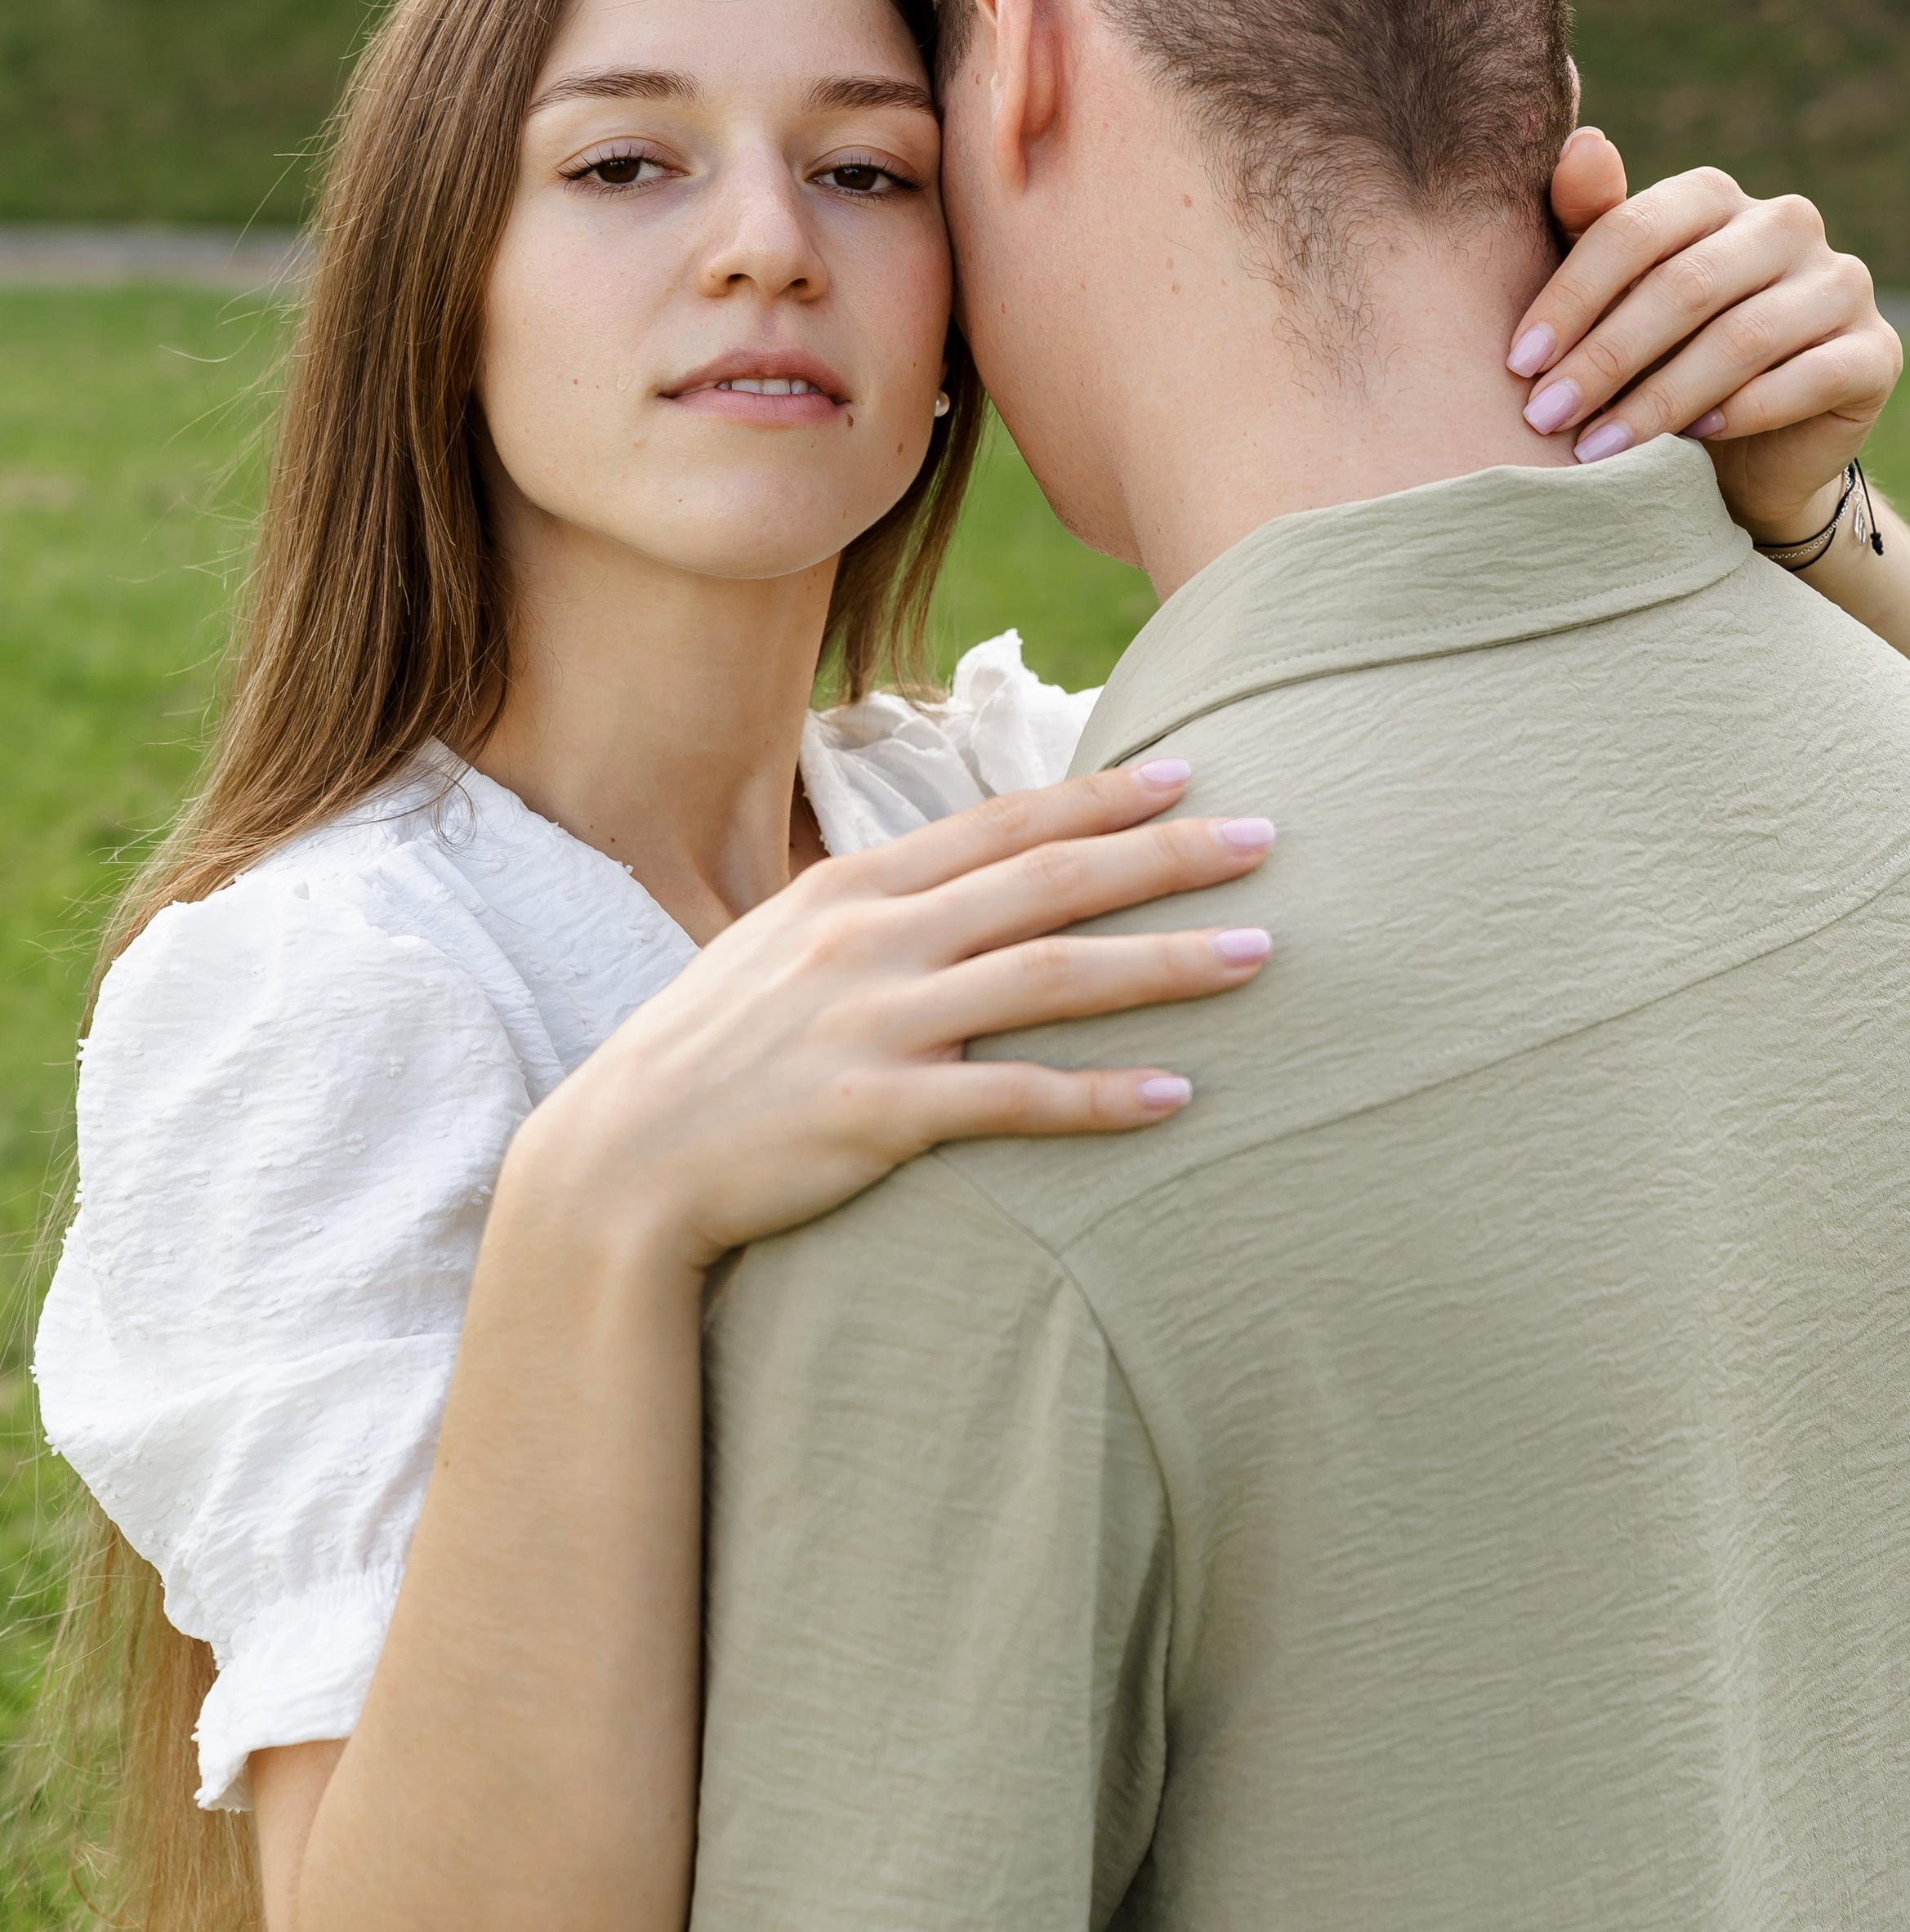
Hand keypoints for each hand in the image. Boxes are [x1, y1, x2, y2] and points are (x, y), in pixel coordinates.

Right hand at [507, 762, 1274, 1271]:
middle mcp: (871, 939)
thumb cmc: (711, 1057)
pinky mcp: (877, 1113)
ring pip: (1050, 976)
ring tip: (1257, 954)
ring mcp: (874, 1022)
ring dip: (1163, 963)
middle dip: (1166, 855)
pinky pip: (1012, 1100)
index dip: (1100, 795)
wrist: (619, 1159)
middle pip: (1048, 880)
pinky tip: (1176, 1097)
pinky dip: (1099, 1098)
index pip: (1001, 823)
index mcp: (852, 889)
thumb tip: (961, 889)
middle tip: (1268, 837)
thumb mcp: (779, 949)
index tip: (1189, 772)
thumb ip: (874, 913)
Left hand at [1519, 136, 1902, 539]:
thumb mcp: (1610, 299)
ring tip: (1598, 448)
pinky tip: (1691, 443)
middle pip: (1686, 284)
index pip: (1635, 229)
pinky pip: (1811, 378)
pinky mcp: (1876, 353)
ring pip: (1743, 337)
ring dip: (1660, 399)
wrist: (1742, 458)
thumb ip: (1590, 225)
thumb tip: (1582, 140)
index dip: (1571, 297)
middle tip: (1545, 416)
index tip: (1518, 363)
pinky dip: (1744, 412)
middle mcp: (1787, 225)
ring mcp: (1841, 284)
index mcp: (1715, 198)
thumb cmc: (1656, 362)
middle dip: (1606, 357)